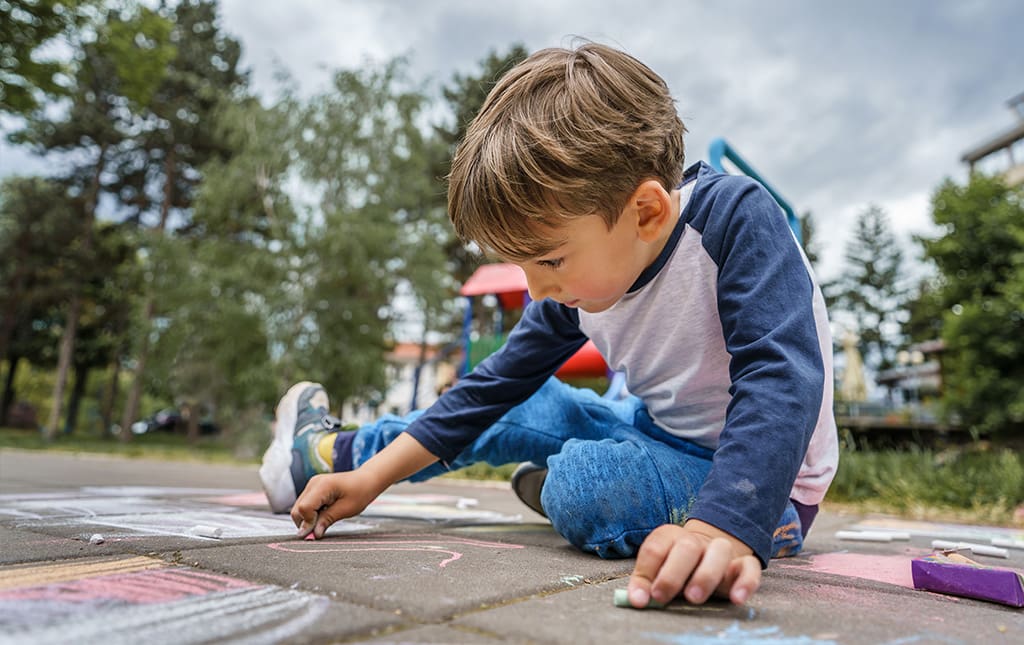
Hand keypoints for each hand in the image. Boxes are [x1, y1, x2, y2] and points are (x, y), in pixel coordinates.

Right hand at [290, 470, 378, 538]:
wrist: (367, 480)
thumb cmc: (360, 492)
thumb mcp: (346, 509)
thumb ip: (326, 521)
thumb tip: (313, 534)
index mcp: (322, 486)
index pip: (304, 508)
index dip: (308, 523)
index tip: (316, 533)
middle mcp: (313, 483)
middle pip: (297, 510)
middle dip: (306, 523)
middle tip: (321, 529)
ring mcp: (312, 485)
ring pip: (299, 509)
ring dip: (309, 519)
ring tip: (327, 518)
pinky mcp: (313, 489)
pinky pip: (305, 505)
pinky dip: (311, 514)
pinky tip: (325, 513)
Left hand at [627, 520, 760, 606]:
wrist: (710, 553)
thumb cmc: (677, 567)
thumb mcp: (658, 571)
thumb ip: (646, 582)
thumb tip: (637, 600)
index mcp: (670, 537)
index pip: (655, 548)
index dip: (646, 571)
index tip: (642, 597)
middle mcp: (696, 540)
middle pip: (686, 547)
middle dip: (673, 573)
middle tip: (661, 596)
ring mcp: (721, 550)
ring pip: (719, 551)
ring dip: (706, 575)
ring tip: (694, 598)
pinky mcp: (743, 564)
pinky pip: (750, 567)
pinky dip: (746, 582)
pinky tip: (737, 598)